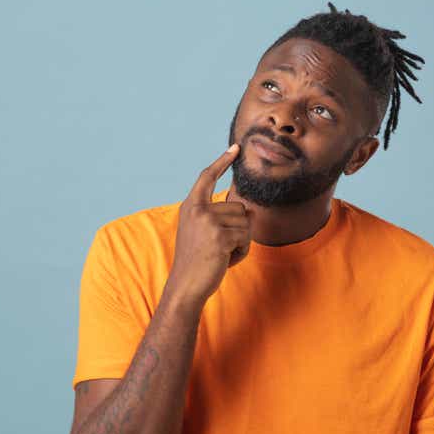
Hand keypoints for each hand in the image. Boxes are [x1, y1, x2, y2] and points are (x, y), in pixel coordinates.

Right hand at [165, 144, 250, 304]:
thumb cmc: (196, 261)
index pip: (207, 177)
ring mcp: (209, 221)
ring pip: (245, 222)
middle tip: (219, 248)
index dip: (222, 162)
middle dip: (238, 229)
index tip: (235, 148)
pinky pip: (246, 238)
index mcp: (190, 206)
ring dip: (241, 242)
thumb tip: (249, 209)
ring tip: (221, 254)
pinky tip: (225, 260)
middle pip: (238, 206)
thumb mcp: (202, 232)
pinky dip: (241, 252)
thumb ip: (219, 216)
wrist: (185, 285)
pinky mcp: (220, 235)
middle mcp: (197, 209)